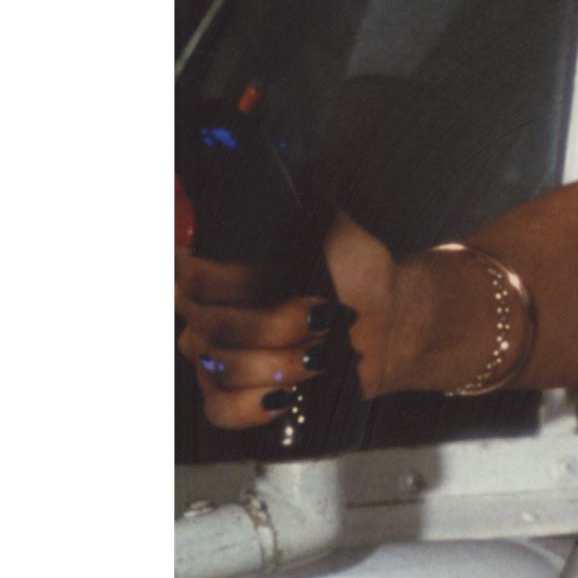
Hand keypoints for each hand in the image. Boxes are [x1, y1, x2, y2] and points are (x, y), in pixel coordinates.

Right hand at [175, 213, 400, 428]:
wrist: (389, 324)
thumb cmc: (361, 275)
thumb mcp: (340, 233)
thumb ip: (315, 201)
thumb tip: (304, 168)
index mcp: (227, 269)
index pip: (186, 274)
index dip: (215, 280)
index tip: (254, 278)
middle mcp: (211, 312)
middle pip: (207, 327)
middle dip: (273, 326)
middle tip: (320, 317)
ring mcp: (217, 357)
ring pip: (220, 368)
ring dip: (281, 363)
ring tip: (322, 353)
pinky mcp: (233, 397)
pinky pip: (221, 408)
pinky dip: (257, 404)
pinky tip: (286, 394)